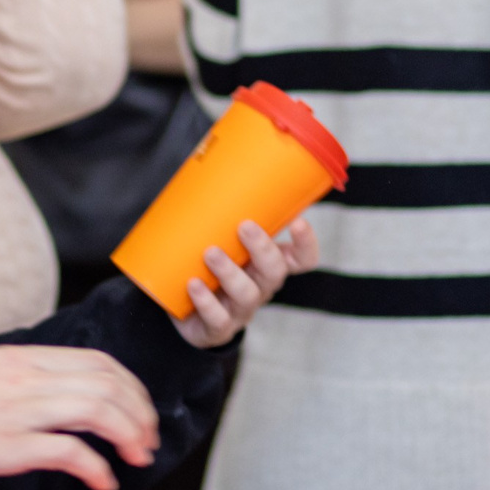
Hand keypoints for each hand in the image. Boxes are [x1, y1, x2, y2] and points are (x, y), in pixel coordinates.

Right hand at [0, 346, 159, 489]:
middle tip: (148, 441)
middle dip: (141, 413)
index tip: (140, 412)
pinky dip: (98, 468)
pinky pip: (72, 453)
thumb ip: (17, 381)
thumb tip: (47, 399)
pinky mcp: (9, 445)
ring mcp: (20, 410)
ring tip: (136, 459)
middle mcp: (29, 378)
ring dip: (130, 436)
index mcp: (23, 358)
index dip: (131, 388)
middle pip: (110, 384)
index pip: (98, 362)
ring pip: (101, 411)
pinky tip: (103, 482)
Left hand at [175, 218, 318, 347]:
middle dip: (263, 249)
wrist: (183, 311)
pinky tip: (193, 284)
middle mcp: (260, 287)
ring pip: (247, 294)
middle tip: (245, 226)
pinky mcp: (217, 328)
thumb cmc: (205, 265)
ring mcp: (241, 309)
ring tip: (211, 253)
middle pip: (275, 272)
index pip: (301, 259)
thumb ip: (216, 210)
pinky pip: (218, 318)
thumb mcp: (216, 238)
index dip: (306, 244)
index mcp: (268, 264)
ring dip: (230, 272)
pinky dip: (205, 301)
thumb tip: (202, 161)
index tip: (299, 221)